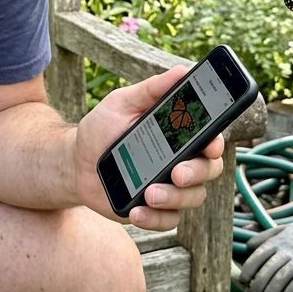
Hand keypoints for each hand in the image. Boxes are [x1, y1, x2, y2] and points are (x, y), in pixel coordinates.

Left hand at [73, 67, 225, 230]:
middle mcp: (182, 161)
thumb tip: (182, 71)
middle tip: (175, 173)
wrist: (76, 162)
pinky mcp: (156, 210)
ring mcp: (171, 187)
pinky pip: (169, 220)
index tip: (209, 145)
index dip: (216, 142)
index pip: (210, 138)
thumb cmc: (103, 128)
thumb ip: (152, 90)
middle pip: (209, 170)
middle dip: (196, 173)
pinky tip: (137, 211)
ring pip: (193, 197)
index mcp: (180, 134)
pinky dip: (155, 218)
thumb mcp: (123, 102)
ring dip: (173, 198)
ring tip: (149, 193)